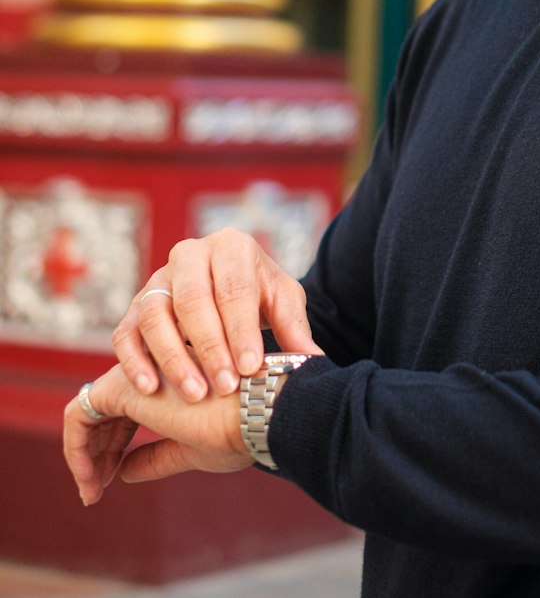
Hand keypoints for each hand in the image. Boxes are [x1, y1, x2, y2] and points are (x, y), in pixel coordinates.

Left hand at [64, 362, 249, 506]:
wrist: (256, 410)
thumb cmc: (237, 428)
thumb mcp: (191, 449)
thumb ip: (156, 456)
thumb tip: (124, 472)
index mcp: (168, 383)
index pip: (126, 414)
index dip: (113, 448)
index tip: (110, 481)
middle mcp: (149, 370)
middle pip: (106, 414)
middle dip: (96, 453)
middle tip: (94, 490)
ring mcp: (135, 373)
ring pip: (88, 412)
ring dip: (83, 454)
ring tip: (91, 489)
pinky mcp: (121, 387)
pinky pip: (78, 415)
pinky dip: (75, 449)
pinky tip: (89, 479)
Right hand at [112, 228, 320, 400]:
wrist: (230, 286)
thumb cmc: (260, 294)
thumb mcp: (282, 301)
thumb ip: (294, 328)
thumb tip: (313, 361)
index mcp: (231, 246)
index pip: (233, 287)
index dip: (241, 328)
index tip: (251, 367)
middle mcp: (190, 255)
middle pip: (192, 298)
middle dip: (209, 346)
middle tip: (226, 386)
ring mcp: (158, 279)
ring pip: (154, 313)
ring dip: (173, 357)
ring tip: (194, 395)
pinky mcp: (135, 305)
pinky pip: (126, 331)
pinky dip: (134, 360)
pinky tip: (150, 390)